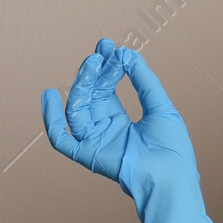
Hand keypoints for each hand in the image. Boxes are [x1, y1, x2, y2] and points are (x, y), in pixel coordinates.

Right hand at [41, 37, 222, 222]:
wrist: (171, 176)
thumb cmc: (171, 148)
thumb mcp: (159, 106)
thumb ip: (143, 80)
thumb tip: (127, 54)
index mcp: (120, 122)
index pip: (106, 89)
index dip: (105, 67)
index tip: (108, 46)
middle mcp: (104, 131)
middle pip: (90, 96)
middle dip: (93, 73)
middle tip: (100, 51)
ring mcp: (95, 142)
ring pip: (77, 110)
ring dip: (81, 86)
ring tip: (90, 63)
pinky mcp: (87, 155)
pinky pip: (61, 139)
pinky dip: (52, 119)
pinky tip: (50, 95)